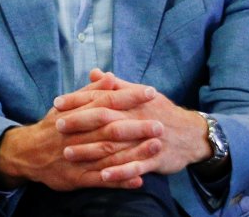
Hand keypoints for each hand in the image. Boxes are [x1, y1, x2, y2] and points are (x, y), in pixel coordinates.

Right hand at [0, 73, 156, 190]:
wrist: (27, 153)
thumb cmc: (52, 127)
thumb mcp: (66, 106)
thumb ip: (90, 92)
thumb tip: (109, 76)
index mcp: (76, 114)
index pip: (105, 102)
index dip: (128, 97)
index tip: (151, 92)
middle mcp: (77, 135)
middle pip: (109, 129)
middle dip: (136, 126)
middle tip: (160, 123)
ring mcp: (77, 157)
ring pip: (107, 154)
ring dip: (133, 152)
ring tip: (156, 147)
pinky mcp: (76, 178)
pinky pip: (100, 180)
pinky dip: (119, 180)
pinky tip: (138, 179)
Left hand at [52, 69, 211, 182]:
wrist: (192, 133)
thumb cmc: (160, 111)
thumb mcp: (139, 94)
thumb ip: (115, 85)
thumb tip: (94, 72)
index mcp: (131, 102)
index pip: (100, 98)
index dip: (78, 100)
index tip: (56, 103)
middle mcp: (136, 118)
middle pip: (105, 119)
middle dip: (80, 122)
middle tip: (58, 126)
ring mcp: (145, 140)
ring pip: (116, 145)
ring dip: (91, 150)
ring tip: (69, 154)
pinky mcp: (156, 159)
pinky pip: (136, 167)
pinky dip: (120, 172)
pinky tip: (103, 176)